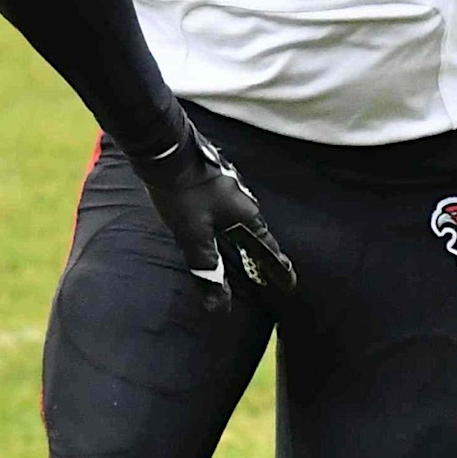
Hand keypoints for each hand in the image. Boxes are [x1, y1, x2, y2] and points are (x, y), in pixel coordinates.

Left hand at [133, 124, 297, 314]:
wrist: (166, 150)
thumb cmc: (183, 195)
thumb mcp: (194, 238)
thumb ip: (208, 270)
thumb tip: (220, 307)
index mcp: (246, 215)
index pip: (268, 249)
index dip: (277, 269)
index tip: (290, 284)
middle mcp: (244, 199)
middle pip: (257, 233)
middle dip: (261, 254)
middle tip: (265, 271)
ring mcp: (230, 185)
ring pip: (242, 219)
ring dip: (243, 237)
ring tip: (242, 251)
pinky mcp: (214, 178)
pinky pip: (228, 208)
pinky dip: (228, 223)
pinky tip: (216, 223)